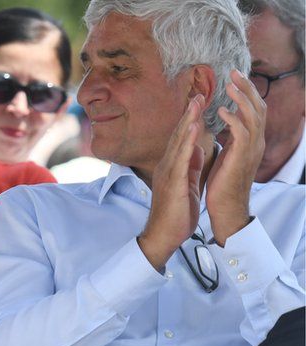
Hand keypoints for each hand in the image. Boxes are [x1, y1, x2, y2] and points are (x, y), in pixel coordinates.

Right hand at [138, 94, 206, 269]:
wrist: (163, 235)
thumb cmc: (175, 213)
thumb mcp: (187, 184)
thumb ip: (190, 166)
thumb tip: (197, 149)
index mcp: (172, 167)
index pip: (181, 140)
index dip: (190, 120)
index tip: (199, 103)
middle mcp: (167, 166)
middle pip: (178, 135)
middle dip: (189, 114)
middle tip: (198, 93)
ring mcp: (168, 173)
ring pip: (178, 142)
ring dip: (187, 121)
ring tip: (196, 104)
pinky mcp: (172, 183)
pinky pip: (181, 159)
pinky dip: (186, 142)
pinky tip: (192, 128)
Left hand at [206, 70, 263, 244]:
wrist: (226, 208)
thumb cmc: (224, 183)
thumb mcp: (228, 155)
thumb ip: (230, 139)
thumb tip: (225, 123)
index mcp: (251, 141)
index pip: (254, 109)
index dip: (246, 92)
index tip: (234, 77)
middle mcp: (255, 142)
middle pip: (257, 107)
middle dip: (247, 88)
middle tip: (234, 72)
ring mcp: (251, 150)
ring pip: (252, 116)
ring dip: (241, 99)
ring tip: (229, 85)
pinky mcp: (241, 158)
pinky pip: (241, 133)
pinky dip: (232, 119)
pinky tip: (220, 111)